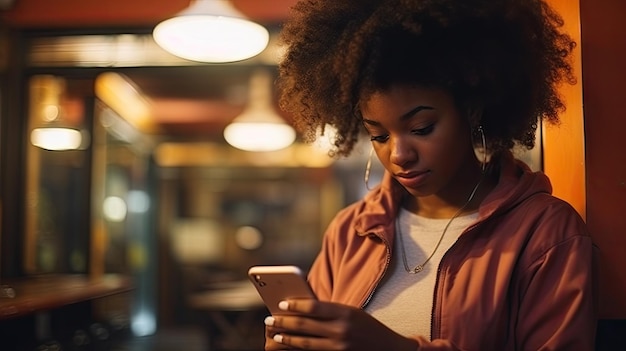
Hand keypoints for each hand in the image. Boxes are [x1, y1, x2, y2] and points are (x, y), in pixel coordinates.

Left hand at [263, 299, 418, 350]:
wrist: (389, 348)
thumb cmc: (368, 327)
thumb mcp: (352, 312)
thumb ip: (330, 311)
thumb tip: (301, 308)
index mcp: (345, 312)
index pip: (313, 307)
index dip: (294, 305)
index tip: (281, 303)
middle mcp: (341, 330)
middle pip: (305, 325)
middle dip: (284, 322)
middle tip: (269, 319)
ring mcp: (339, 347)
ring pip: (306, 343)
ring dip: (287, 338)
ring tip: (275, 334)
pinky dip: (299, 350)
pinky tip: (290, 347)